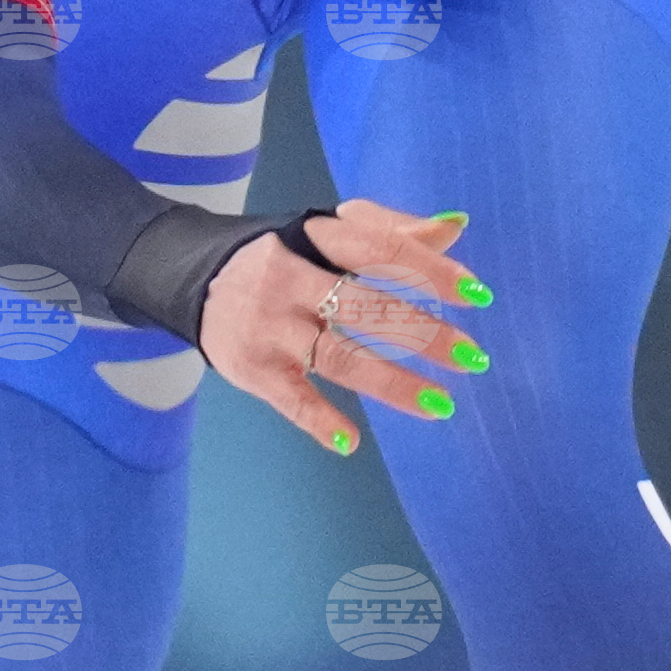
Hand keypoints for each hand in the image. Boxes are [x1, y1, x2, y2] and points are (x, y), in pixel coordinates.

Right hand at [198, 200, 489, 457]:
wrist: (193, 277)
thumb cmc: (284, 256)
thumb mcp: (327, 232)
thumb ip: (390, 231)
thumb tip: (456, 227)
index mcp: (315, 237)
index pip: (379, 248)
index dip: (429, 270)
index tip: (478, 296)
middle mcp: (290, 278)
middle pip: (363, 306)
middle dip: (421, 333)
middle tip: (473, 357)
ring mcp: (269, 326)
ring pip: (337, 357)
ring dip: (392, 383)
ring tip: (441, 405)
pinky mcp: (252, 368)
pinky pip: (290, 399)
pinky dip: (318, 422)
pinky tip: (350, 443)